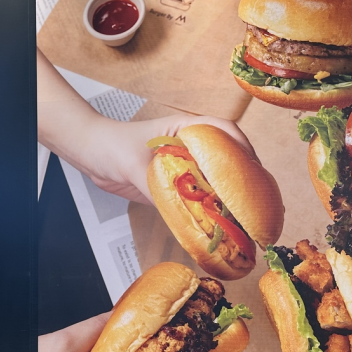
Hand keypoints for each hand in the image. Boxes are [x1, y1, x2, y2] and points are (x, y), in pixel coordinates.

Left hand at [37, 47, 254, 204]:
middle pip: (228, 156)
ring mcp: (187, 164)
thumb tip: (181, 212)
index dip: (242, 148)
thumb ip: (156, 186)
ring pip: (217, 177)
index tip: (253, 168)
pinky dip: (212, 208)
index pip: (224, 131)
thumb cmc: (111, 146)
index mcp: (186, 128)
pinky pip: (200, 194)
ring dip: (232, 195)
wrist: (93, 155)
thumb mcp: (133, 165)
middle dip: (246, 176)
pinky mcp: (178, 183)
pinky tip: (221, 224)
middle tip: (258, 201)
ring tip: (248, 216)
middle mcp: (192, 145)